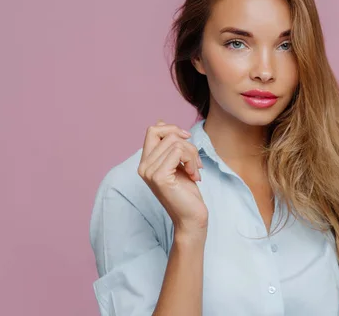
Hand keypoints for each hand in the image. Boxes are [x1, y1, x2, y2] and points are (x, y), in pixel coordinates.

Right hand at [137, 120, 207, 236]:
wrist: (191, 218)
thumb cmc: (186, 192)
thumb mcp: (177, 163)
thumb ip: (168, 145)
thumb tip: (160, 121)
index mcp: (145, 162)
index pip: (153, 130)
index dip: (172, 129)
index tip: (187, 140)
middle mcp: (143, 166)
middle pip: (167, 134)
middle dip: (188, 145)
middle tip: (196, 162)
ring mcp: (149, 171)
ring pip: (175, 142)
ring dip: (193, 155)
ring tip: (195, 171)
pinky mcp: (159, 176)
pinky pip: (178, 152)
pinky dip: (192, 161)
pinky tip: (194, 176)